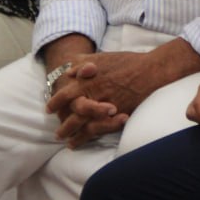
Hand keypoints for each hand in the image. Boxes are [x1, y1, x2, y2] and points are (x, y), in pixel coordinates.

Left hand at [45, 50, 160, 145]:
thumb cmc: (127, 62)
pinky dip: (91, 137)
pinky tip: (86, 141)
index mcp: (88, 81)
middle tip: (57, 134)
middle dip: (64, 126)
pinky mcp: (118, 116)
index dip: (55, 103)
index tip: (49, 109)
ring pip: (85, 126)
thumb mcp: (102, 57)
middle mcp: (94, 96)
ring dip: (75, 135)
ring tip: (68, 142)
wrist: (150, 70)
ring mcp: (106, 108)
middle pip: (73, 116)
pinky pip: (100, 130)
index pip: (65, 95)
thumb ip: (83, 63)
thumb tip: (68, 72)